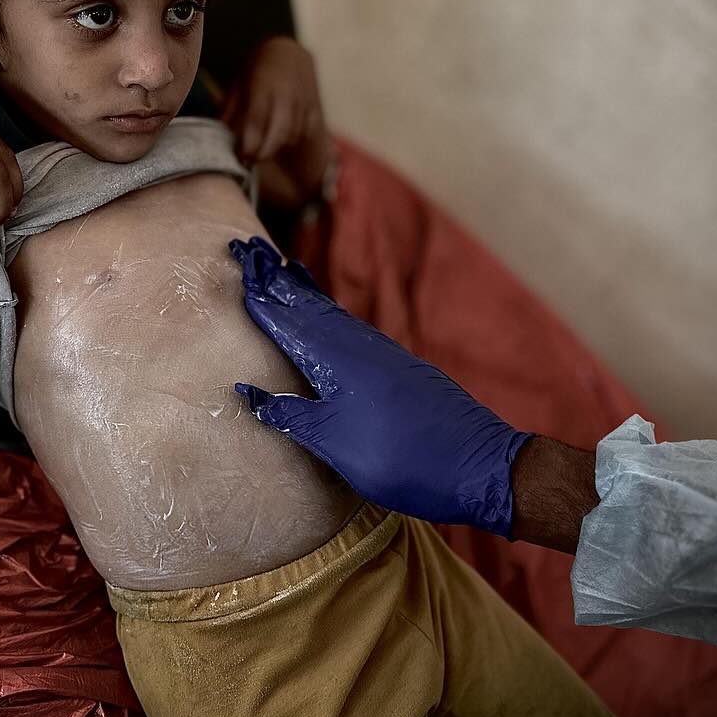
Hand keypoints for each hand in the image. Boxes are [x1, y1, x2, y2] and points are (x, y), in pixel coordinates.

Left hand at [222, 35, 324, 165]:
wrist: (290, 51)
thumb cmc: (258, 68)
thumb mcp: (239, 81)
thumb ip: (230, 107)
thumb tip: (219, 133)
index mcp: (264, 85)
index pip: (257, 120)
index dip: (249, 143)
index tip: (240, 157)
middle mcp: (286, 94)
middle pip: (278, 133)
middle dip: (264, 153)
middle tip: (250, 162)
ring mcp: (302, 101)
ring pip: (291, 135)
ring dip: (276, 148)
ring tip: (261, 151)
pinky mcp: (314, 107)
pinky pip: (303, 132)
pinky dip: (289, 140)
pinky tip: (277, 140)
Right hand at [229, 236, 532, 535]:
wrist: (478, 464)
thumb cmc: (400, 457)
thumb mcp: (334, 443)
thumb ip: (292, 416)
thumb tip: (249, 393)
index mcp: (337, 360)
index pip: (288, 320)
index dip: (261, 297)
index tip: (238, 266)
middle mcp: (359, 346)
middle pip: (309, 307)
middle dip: (277, 282)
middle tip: (248, 252)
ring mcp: (383, 355)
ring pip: (331, 315)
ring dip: (303, 294)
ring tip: (281, 273)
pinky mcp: (399, 369)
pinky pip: (351, 329)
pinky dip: (328, 314)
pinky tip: (327, 318)